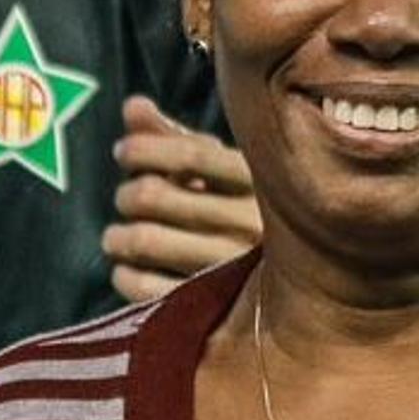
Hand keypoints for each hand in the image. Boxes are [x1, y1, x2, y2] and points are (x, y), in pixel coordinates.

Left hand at [103, 98, 260, 303]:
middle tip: (125, 198)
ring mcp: (231, 272)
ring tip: (117, 237)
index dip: (145, 149)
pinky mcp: (211, 313)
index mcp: (260, 185)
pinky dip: (123, 275)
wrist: (301, 296)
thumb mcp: (225, 175)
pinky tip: (127, 268)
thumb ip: (177, 140)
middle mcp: (249, 226)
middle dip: (128, 194)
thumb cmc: (245, 216)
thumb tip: (133, 107)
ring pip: (144, 240)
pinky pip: (144, 288)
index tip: (123, 151)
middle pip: (157, 197)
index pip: (191, 155)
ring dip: (117, 236)